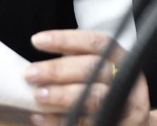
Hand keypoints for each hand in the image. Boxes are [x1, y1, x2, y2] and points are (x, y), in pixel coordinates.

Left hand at [25, 30, 156, 125]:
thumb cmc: (108, 94)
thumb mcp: (100, 73)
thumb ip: (75, 66)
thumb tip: (36, 68)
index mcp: (120, 57)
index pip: (94, 42)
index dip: (65, 39)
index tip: (37, 41)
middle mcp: (126, 77)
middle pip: (91, 68)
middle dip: (57, 70)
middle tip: (30, 74)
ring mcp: (126, 105)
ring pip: (93, 97)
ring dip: (61, 95)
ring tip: (37, 96)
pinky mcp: (119, 125)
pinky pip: (86, 123)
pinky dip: (59, 121)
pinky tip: (41, 117)